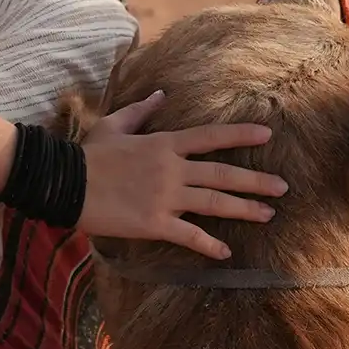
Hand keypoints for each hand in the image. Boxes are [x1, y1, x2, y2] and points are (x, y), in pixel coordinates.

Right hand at [76, 91, 287, 258]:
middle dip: (256, 181)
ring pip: (214, 203)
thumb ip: (142, 111)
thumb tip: (162, 96)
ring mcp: (164, 197)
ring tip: (269, 215)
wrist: (65, 182)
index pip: (210, 137)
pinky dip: (209, 245)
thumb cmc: (87, 153)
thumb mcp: (114, 125)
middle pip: (222, 174)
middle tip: (283, 187)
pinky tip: (225, 252)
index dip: (241, 135)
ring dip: (245, 210)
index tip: (267, 135)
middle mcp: (171, 169)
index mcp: (163, 144)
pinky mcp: (154, 223)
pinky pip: (189, 235)